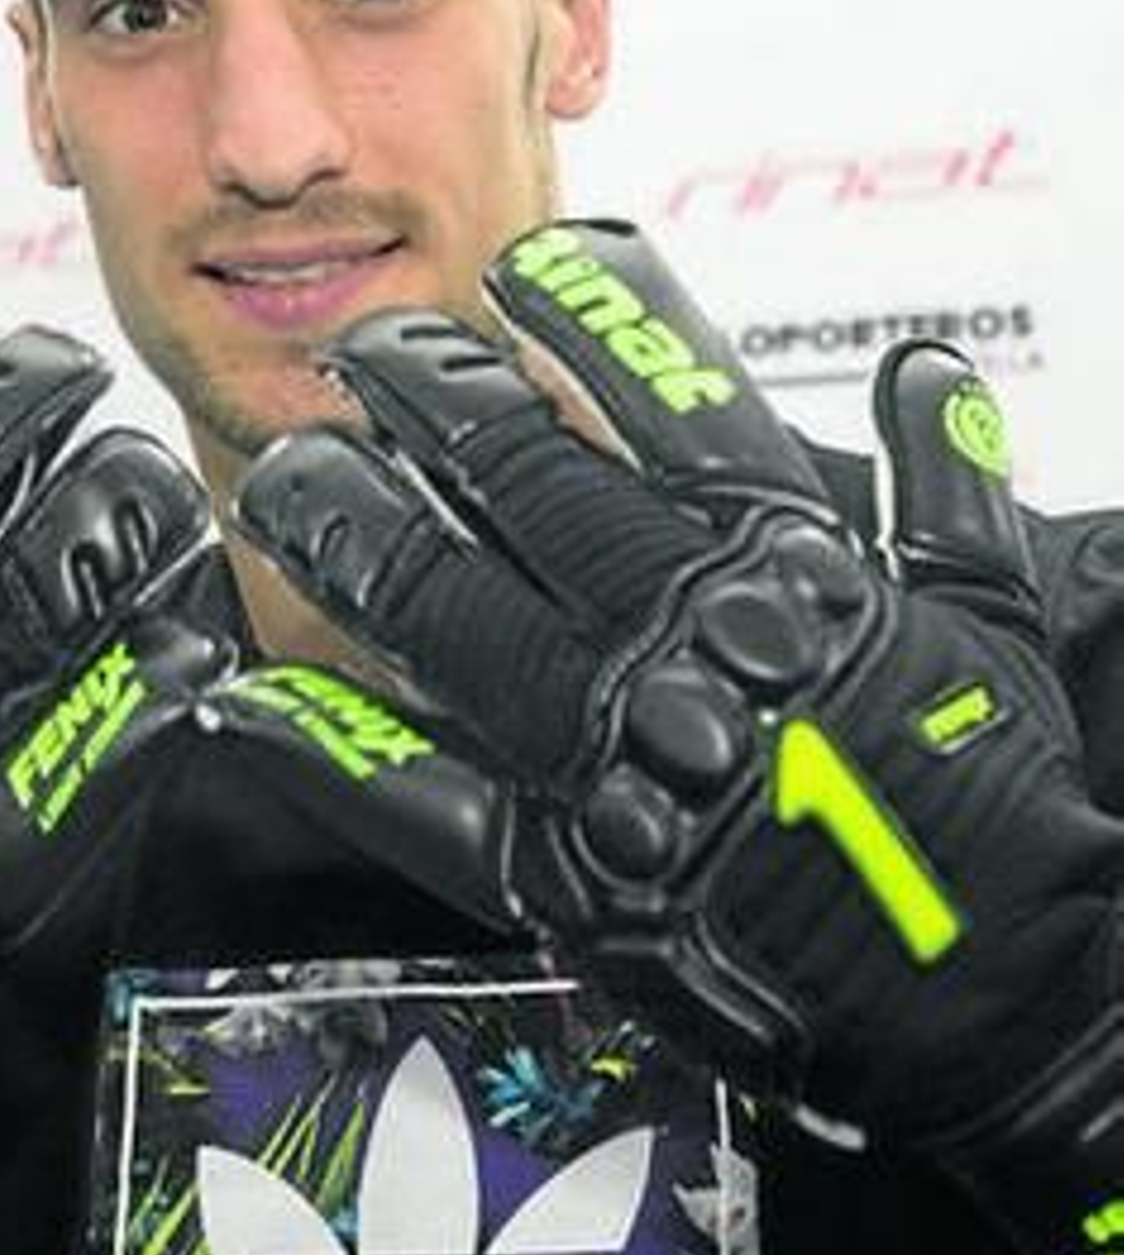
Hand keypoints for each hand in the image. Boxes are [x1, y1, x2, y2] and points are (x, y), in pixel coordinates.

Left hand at [230, 218, 1123, 1254]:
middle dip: (428, 395)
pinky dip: (337, 741)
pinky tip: (256, 693)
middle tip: (371, 349)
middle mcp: (679, 633)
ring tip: (287, 470)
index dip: (588, 320)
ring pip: (448, 607)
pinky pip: (426, 792)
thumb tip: (930, 372)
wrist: (993, 988)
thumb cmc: (994, 797)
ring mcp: (609, 749)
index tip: (525, 265)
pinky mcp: (566, 866)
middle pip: (523, 480)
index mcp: (784, 565)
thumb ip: (954, 485)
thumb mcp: (998, 622)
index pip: (669, 402)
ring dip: (353, 526)